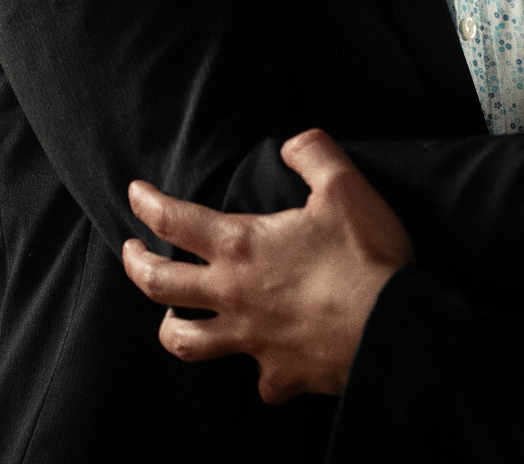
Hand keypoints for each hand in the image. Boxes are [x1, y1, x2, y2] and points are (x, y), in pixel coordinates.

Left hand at [120, 128, 414, 402]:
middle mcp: (234, 295)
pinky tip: (264, 366)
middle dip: (135, 264)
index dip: (148, 203)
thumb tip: (293, 143)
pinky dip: (258, 372)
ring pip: (187, 341)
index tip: (135, 194)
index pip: (175, 220)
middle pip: (159, 284)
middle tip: (130, 250)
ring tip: (169, 317)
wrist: (393, 327)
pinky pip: (258, 380)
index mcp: (242, 246)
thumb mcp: (344, 186)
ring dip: (170, 327)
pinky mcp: (279, 374)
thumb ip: (314, 153)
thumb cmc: (366, 257)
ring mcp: (251, 339)